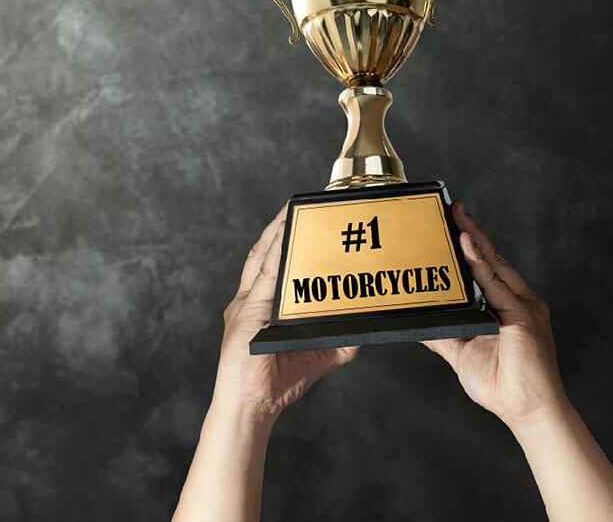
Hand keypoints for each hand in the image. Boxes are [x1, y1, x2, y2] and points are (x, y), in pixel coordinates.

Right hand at [215, 206, 357, 422]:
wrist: (252, 407)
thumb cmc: (278, 382)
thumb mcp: (319, 353)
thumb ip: (340, 336)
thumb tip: (367, 324)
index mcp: (262, 304)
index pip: (274, 262)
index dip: (286, 237)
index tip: (303, 217)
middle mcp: (250, 298)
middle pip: (264, 251)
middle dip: (281, 225)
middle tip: (300, 204)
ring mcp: (245, 304)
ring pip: (262, 257)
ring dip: (278, 232)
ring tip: (294, 211)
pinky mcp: (246, 314)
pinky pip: (263, 277)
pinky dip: (274, 256)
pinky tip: (286, 240)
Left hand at [423, 201, 568, 428]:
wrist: (527, 411)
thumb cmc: (501, 384)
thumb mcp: (462, 351)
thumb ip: (443, 333)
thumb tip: (419, 322)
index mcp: (507, 305)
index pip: (486, 266)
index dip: (471, 242)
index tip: (453, 221)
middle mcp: (519, 300)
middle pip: (491, 258)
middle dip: (471, 230)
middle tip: (451, 207)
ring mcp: (524, 307)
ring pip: (494, 265)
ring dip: (474, 239)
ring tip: (456, 217)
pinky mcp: (524, 318)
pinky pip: (498, 286)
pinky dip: (481, 264)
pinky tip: (468, 245)